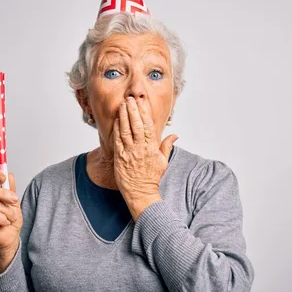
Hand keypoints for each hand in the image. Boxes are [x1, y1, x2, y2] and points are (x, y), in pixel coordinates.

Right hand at [0, 171, 22, 272]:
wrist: (11, 236)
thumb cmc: (10, 219)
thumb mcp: (14, 202)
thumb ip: (11, 188)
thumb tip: (10, 174)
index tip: (3, 177)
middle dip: (4, 194)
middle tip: (15, 200)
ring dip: (7, 212)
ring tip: (10, 218)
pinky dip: (2, 219)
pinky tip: (4, 222)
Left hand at [113, 96, 177, 220]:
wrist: (141, 193)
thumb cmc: (151, 178)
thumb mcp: (163, 161)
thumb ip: (167, 146)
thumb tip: (175, 135)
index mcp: (152, 148)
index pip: (148, 126)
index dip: (144, 113)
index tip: (141, 102)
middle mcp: (141, 148)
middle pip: (137, 125)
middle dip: (133, 110)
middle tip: (130, 99)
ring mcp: (130, 152)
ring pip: (126, 130)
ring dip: (123, 116)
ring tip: (122, 105)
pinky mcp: (120, 157)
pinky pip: (118, 140)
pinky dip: (116, 129)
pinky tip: (116, 120)